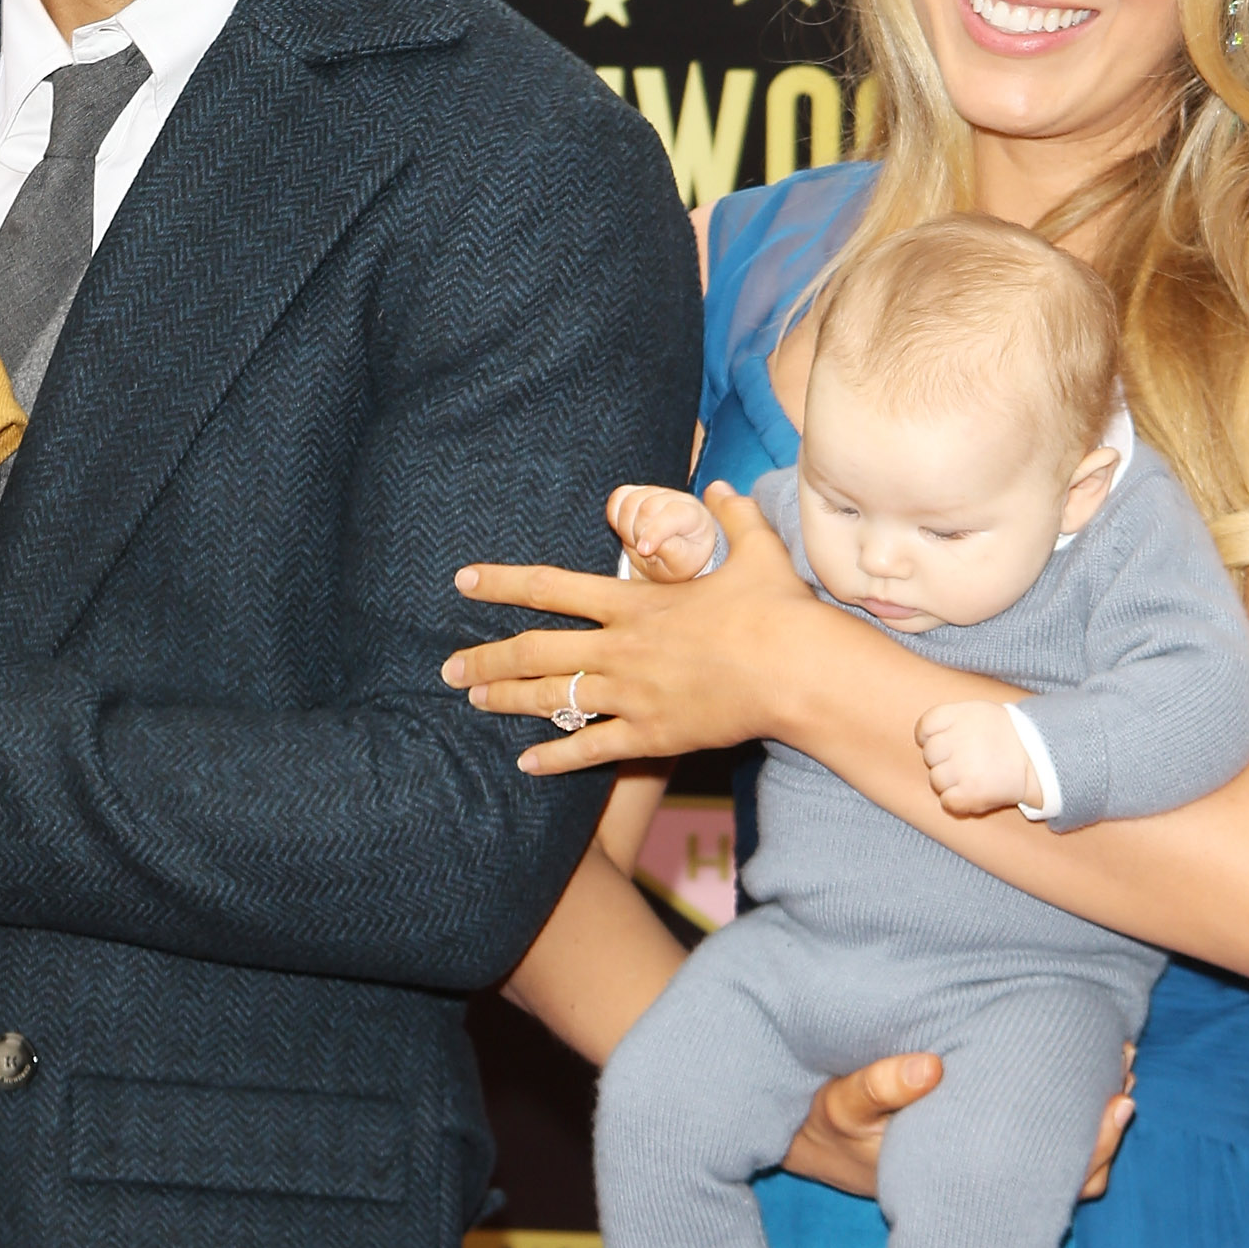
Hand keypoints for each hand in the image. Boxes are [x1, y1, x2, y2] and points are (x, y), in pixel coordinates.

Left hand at [445, 486, 820, 774]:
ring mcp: (632, 694)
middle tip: (448, 668)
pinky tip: (524, 763)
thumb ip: (732, 516)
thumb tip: (722, 484)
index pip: (551, 588)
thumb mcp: (757, 551)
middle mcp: (621, 648)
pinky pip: (591, 748)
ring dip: (507, 701)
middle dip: (486, 659)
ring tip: (472, 702)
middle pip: (535, 651)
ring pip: (552, 698)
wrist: (800, 671)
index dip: (502, 583)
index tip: (463, 583)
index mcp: (635, 603)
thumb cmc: (779, 611)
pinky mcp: (652, 734)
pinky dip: (554, 757)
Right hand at [607, 482, 723, 582]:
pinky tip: (626, 531)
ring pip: (629, 502)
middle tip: (643, 551)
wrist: (674, 555)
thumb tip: (648, 544)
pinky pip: (617, 498)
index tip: (644, 551)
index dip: (654, 532)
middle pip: (647, 507)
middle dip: (638, 534)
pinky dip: (614, 516)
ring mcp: (655, 493)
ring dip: (625, 528)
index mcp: (694, 515)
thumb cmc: (682, 560)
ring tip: (636, 542)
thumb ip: (671, 552)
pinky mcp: (636, 493)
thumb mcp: (683, 565)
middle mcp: (676, 498)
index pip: (673, 513)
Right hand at [780, 1042, 1136, 1199]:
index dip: (1094, 1143)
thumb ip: (877, 1087)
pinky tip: (1087, 1073)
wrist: (819, 1147)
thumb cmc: (835, 1128)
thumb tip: (930, 1069)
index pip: (1052, 1178)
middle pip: (1074, 1172)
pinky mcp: (985, 1148)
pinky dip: (1073, 1111)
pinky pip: (1045, 1143)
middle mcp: (988, 1181)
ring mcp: (991, 1168)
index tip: (1120, 1100)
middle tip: (1127, 1065)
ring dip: (1096, 1116)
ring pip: (1066, 1161)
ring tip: (1120, 1063)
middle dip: (1108, 1123)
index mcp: (966, 1180)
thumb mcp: (843, 1107)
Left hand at [917, 699, 1038, 817]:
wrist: (1041, 758)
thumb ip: (953, 719)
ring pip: (936, 780)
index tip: (942, 742)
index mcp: (961, 716)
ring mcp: (964, 768)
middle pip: (930, 754)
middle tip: (964, 762)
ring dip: (949, 782)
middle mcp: (959, 740)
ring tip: (971, 778)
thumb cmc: (1007, 734)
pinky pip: (947, 801)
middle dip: (942, 760)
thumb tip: (923, 736)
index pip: (925, 726)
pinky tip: (971, 794)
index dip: (928, 737)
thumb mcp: (981, 712)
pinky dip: (956, 802)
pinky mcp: (972, 792)